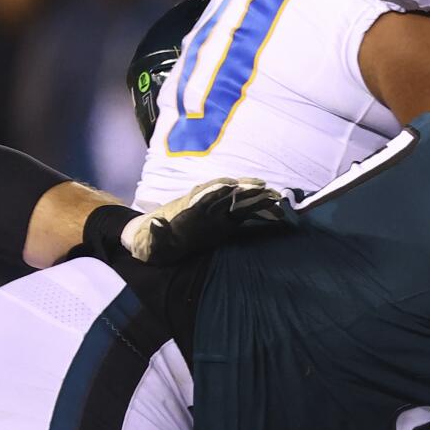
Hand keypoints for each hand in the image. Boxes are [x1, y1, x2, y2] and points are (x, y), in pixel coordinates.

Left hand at [123, 178, 286, 263]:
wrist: (152, 243)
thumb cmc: (152, 243)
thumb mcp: (151, 241)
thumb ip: (156, 234)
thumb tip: (157, 224)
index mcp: (189, 208)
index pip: (207, 193)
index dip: (221, 188)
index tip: (236, 185)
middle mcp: (205, 207)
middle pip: (228, 193)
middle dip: (247, 190)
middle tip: (268, 190)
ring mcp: (216, 214)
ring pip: (239, 201)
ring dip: (258, 199)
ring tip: (278, 199)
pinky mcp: (224, 223)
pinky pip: (244, 214)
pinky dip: (259, 212)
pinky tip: (275, 214)